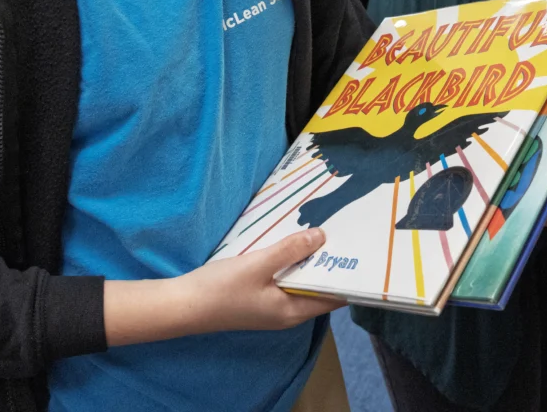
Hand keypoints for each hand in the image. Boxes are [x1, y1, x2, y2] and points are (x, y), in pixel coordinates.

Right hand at [173, 229, 344, 333]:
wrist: (184, 305)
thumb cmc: (223, 289)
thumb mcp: (259, 264)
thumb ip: (290, 250)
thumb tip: (322, 236)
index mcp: (293, 311)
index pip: (334, 297)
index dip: (349, 276)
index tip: (362, 251)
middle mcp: (288, 313)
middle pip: (319, 288)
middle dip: (331, 264)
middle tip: (346, 232)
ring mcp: (273, 306)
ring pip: (302, 282)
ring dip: (310, 261)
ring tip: (325, 232)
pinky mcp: (260, 298)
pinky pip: (286, 280)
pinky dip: (293, 264)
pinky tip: (294, 243)